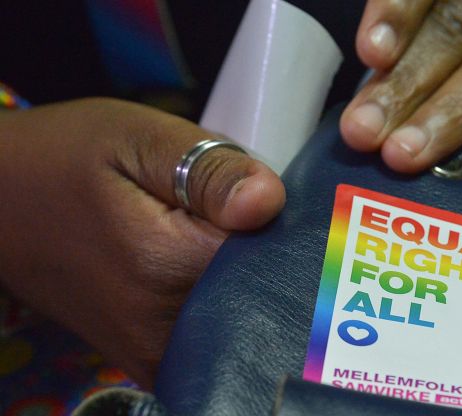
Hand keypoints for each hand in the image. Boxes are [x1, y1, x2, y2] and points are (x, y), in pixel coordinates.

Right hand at [0, 98, 284, 387]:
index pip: (273, 255)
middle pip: (261, 291)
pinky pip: (217, 334)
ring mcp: (157, 351)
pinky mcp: (152, 359)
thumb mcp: (138, 138)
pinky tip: (198, 264)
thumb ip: (208, 169)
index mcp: (168, 266)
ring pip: (243, 314)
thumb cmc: (67, 159)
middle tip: (230, 210)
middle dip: (262, 250)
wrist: (1, 203)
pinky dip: (225, 301)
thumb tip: (269, 202)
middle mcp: (166, 325)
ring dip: (243, 275)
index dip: (281, 223)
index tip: (260, 196)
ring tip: (205, 233)